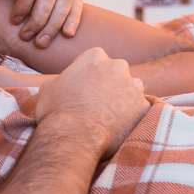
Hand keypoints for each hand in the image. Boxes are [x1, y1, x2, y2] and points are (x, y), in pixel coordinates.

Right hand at [35, 47, 149, 157]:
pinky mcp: (144, 107)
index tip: (85, 89)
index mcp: (95, 56)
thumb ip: (62, 80)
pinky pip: (140, 111)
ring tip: (108, 119)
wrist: (73, 136)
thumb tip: (62, 84)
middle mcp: (118, 66)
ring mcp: (134, 86)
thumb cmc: (57, 111)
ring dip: (123, 101)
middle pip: (117, 73)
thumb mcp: (48, 88)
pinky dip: (132, 118)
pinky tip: (118, 128)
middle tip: (97, 104)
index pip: (97, 60)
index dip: (90, 75)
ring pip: (131, 91)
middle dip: (110, 85)